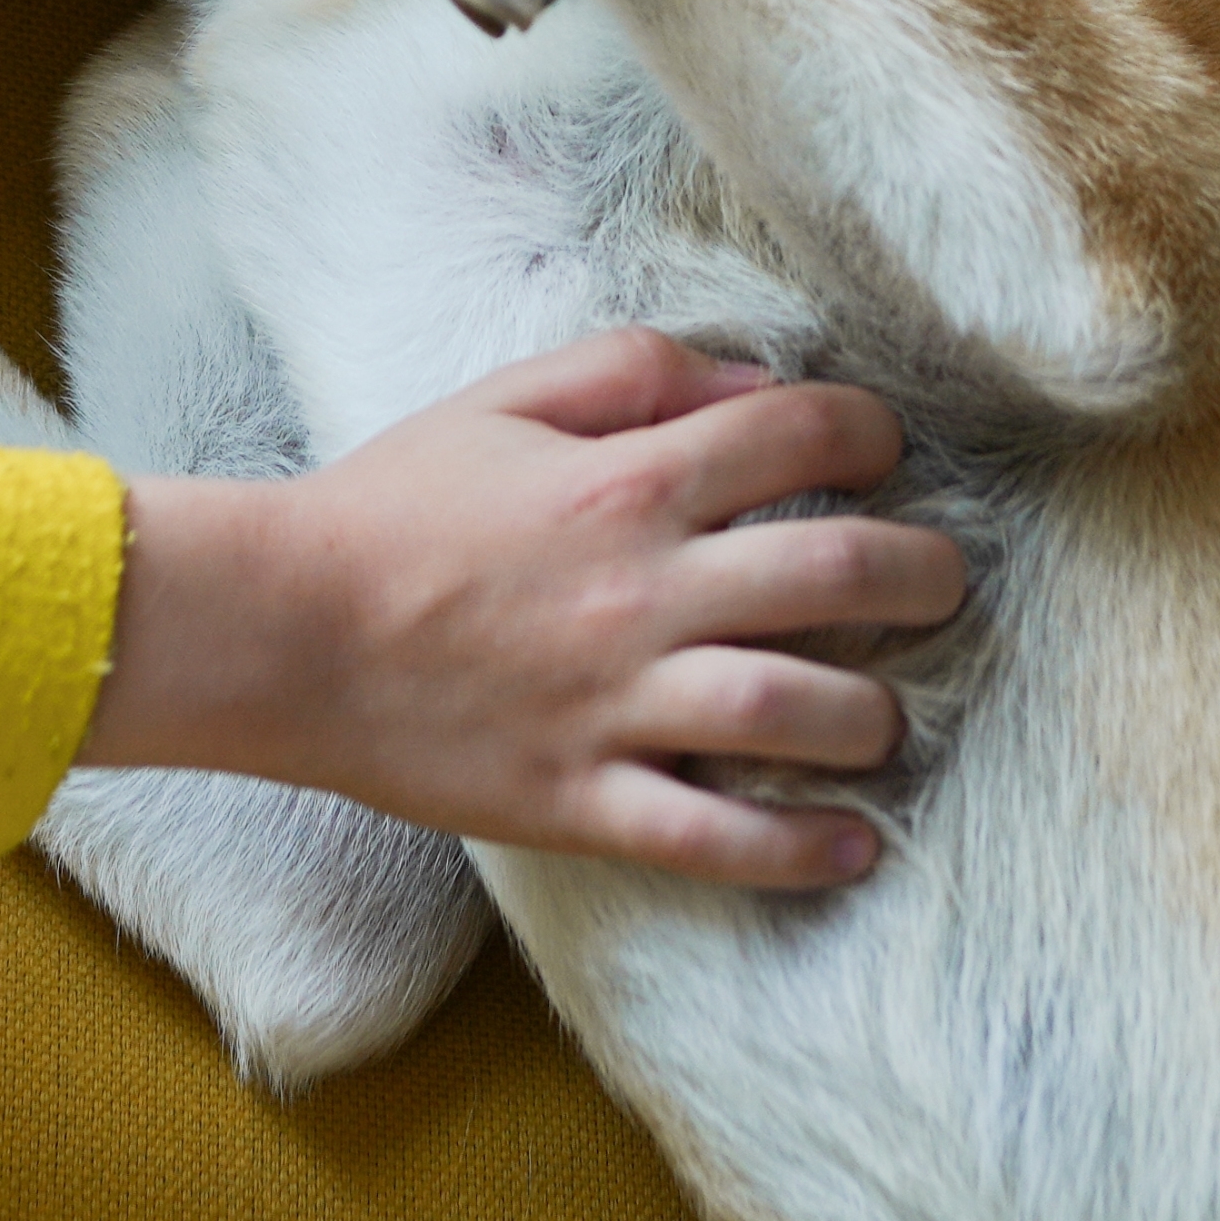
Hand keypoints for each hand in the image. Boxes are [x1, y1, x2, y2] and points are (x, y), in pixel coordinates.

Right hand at [71, 330, 964, 889]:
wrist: (278, 628)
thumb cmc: (385, 507)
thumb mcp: (500, 402)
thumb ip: (629, 372)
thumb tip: (748, 383)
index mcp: (620, 482)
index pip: (795, 440)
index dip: (867, 436)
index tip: (883, 454)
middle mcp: (638, 591)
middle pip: (835, 576)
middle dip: (920, 576)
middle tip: (941, 584)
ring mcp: (612, 703)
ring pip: (795, 712)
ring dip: (872, 715)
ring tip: (886, 717)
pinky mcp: (579, 797)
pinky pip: (715, 837)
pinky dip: (800, 848)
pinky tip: (853, 844)